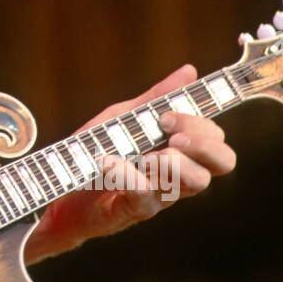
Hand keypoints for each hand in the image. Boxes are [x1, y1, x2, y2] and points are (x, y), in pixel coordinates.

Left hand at [25, 64, 236, 263]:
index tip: (166, 116)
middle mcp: (178, 174)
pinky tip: (109, 163)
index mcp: (179, 150)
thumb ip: (156, 99)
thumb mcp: (124, 118)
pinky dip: (129, 175)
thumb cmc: (97, 149)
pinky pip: (146, 197)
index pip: (217, 139)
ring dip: (175, 162)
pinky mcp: (133, 210)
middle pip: (223, 162)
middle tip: (171, 137)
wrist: (59, 182)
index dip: (202, 125)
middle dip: (203, 143)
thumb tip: (189, 71)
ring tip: (146, 156)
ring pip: (196, 182)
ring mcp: (159, 194)